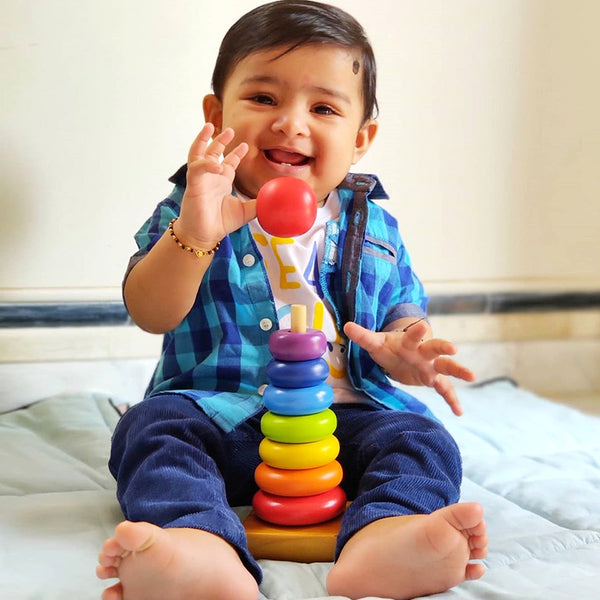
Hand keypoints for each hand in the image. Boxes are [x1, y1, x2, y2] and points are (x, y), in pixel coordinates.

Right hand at [176, 123, 254, 248]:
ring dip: (203, 139)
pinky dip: (207, 164)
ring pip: (199, 153)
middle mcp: (211, 177)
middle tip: (231, 130)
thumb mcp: (245, 212)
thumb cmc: (220, 223)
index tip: (245, 145)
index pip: (228, 162)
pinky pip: (197, 168)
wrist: (204, 235)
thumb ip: (258, 204)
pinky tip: (218, 164)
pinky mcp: (194, 183)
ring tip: (210, 127)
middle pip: (213, 151)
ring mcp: (201, 178)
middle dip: (221, 140)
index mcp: (222, 181)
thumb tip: (275, 200)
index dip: (236, 152)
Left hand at [343, 320, 474, 415]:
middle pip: (436, 348)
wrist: (401, 353)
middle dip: (443, 348)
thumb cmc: (389, 347)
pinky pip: (445, 389)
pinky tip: (459, 412)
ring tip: (472, 376)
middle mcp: (423, 352)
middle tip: (453, 349)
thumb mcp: (375, 342)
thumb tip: (346, 326)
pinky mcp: (432, 379)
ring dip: (458, 370)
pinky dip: (452, 400)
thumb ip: (363, 336)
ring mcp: (430, 366)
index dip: (416, 331)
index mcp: (409, 340)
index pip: (413, 334)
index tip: (421, 325)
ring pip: (447, 367)